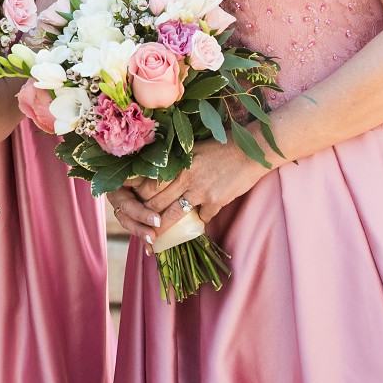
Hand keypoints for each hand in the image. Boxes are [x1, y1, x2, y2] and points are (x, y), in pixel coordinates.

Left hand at [115, 137, 269, 248]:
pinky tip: (195, 224)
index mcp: (177, 164)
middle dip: (145, 214)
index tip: (131, 203)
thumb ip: (176, 164)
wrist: (252, 151)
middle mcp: (185, 179)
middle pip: (156, 203)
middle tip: (139, 222)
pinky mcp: (215, 202)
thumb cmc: (222, 147)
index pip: (148, 186)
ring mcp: (200, 192)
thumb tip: (158, 174)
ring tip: (155, 235)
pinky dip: (198, 222)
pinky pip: (201, 218)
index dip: (138, 197)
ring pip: (173, 216)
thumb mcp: (194, 150)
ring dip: (162, 227)